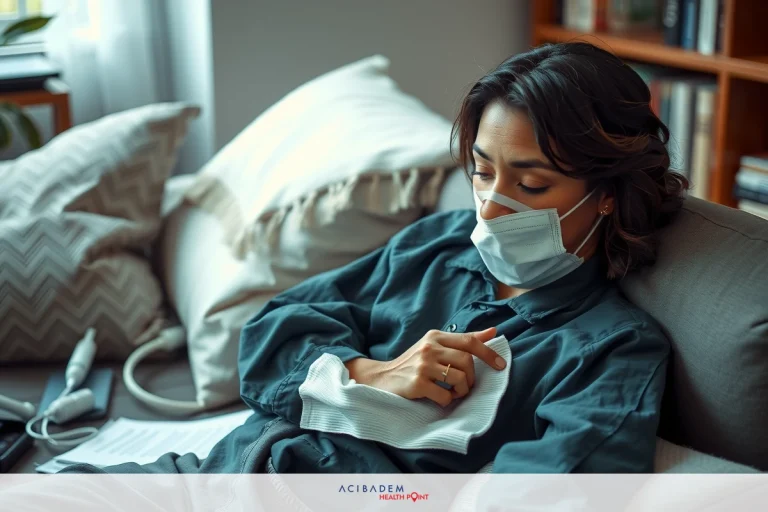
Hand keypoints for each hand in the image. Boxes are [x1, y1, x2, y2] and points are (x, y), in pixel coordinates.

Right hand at [345, 327, 505, 406]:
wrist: (381, 378)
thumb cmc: (413, 363)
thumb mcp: (435, 346)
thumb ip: (463, 340)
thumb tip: (493, 331)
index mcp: (435, 336)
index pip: (469, 341)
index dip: (488, 353)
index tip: (501, 366)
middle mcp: (429, 348)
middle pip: (466, 361)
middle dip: (471, 377)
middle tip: (465, 386)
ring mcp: (422, 365)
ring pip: (459, 378)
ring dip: (461, 390)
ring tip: (454, 393)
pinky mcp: (417, 383)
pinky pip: (445, 395)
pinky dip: (448, 400)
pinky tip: (441, 398)